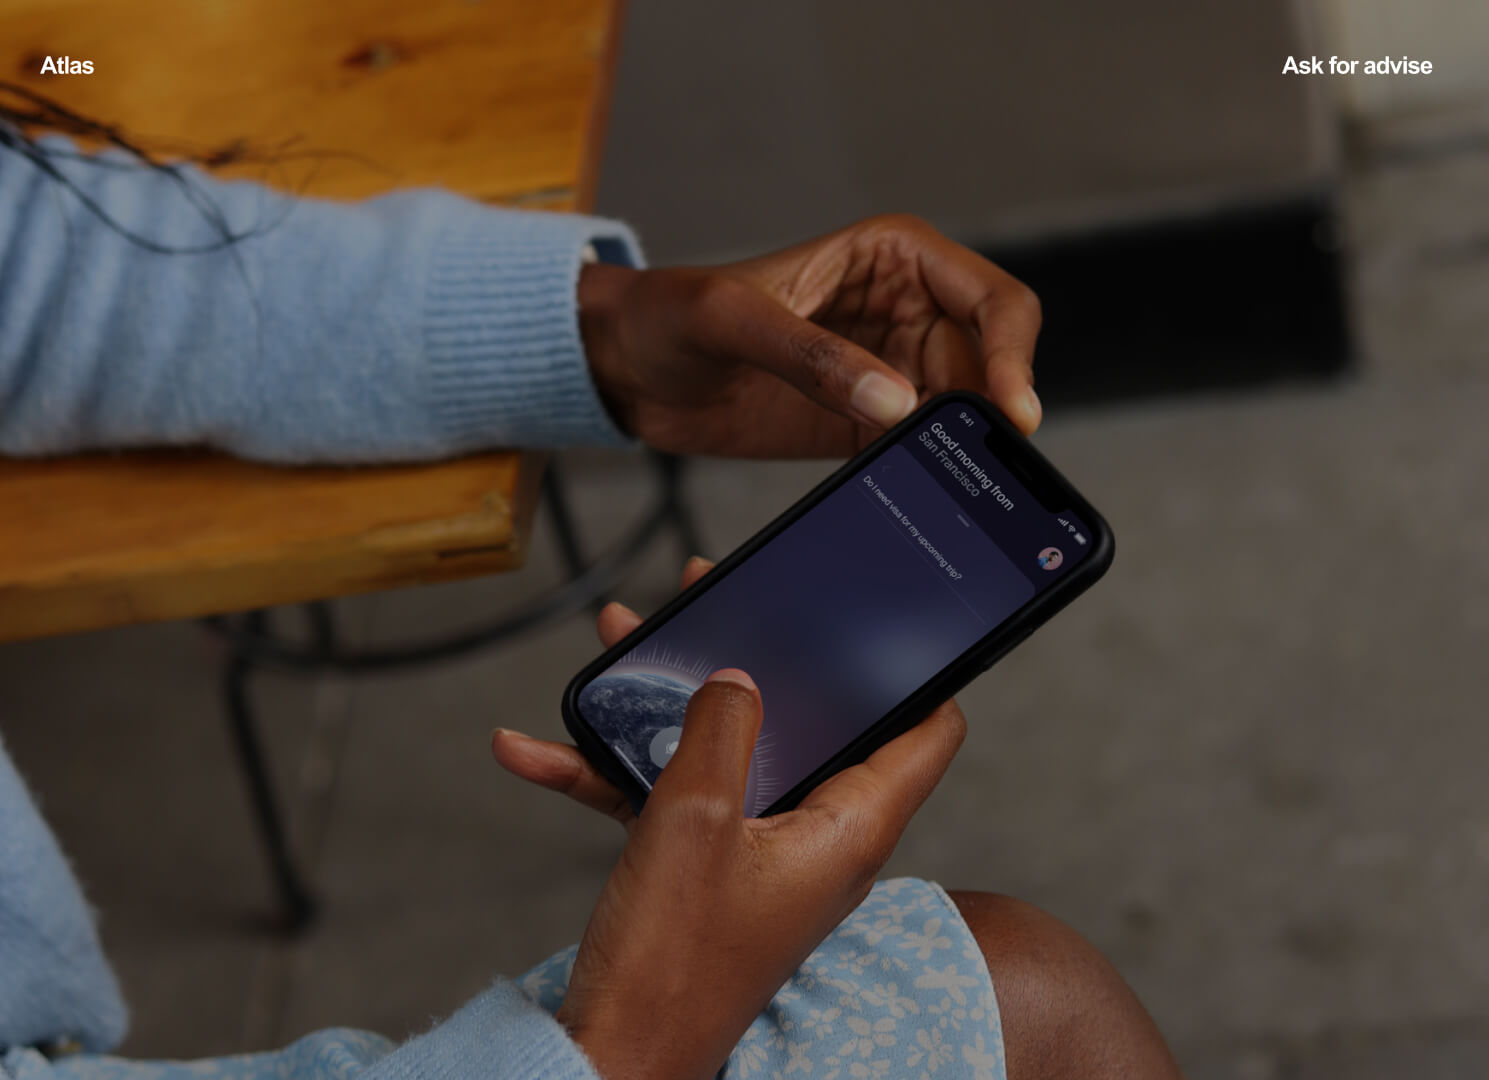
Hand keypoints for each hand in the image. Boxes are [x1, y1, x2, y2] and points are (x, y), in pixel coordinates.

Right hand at [493, 559, 966, 1079]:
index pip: (926, 735)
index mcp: (848, 828)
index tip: (886, 622)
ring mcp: (762, 854)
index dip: (918, 673)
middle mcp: (818, 838)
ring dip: (671, 704)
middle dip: (759, 660)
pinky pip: (675, 799)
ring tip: (621, 640)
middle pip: (812, 723)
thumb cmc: (671, 961)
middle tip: (718, 600)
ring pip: (730, 751)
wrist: (615, 1055)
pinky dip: (617, 772)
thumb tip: (736, 678)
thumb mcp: (693, 819)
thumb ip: (721, 729)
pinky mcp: (710, 871)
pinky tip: (537, 750)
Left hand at [578, 214, 1041, 458]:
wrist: (625, 367)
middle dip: (993, 413)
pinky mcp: (862, 424)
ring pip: (961, 415)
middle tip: (981, 465)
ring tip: (946, 485)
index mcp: (893, 259)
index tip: (1010, 410)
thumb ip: (811, 356)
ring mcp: (889, 372)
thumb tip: (897, 402)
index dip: (1013, 354)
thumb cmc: (668, 312)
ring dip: (960, 450)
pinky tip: (915, 497)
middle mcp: (906, 311)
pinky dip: (924, 474)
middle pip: (990, 365)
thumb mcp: (730, 319)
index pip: (993, 300)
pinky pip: (916, 450)